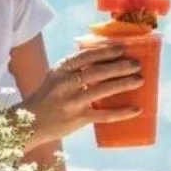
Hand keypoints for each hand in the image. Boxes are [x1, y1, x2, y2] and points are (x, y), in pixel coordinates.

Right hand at [18, 44, 144, 146]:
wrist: (31, 121)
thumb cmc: (49, 96)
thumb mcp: (57, 75)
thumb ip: (75, 66)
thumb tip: (104, 54)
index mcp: (61, 69)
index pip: (85, 56)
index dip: (105, 51)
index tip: (122, 48)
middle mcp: (66, 84)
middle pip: (97, 72)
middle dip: (119, 67)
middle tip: (136, 64)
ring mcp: (72, 102)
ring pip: (102, 91)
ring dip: (123, 84)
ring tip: (139, 80)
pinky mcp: (78, 119)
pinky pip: (103, 115)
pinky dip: (121, 112)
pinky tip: (136, 109)